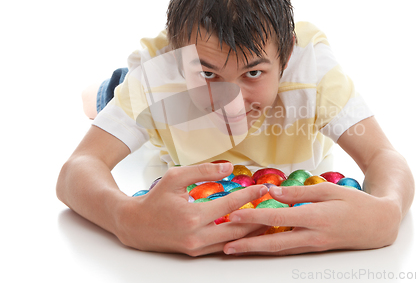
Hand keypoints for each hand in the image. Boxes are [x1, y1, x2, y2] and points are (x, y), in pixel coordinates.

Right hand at [114, 162, 268, 255]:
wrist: (136, 225)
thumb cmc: (155, 199)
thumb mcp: (176, 177)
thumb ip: (203, 171)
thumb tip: (229, 167)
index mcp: (192, 216)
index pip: (230, 205)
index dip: (249, 195)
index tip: (264, 188)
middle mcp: (196, 236)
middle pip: (237, 228)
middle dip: (258, 216)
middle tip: (273, 205)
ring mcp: (197, 248)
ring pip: (233, 241)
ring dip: (252, 231)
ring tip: (268, 219)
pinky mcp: (196, 253)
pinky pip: (223, 246)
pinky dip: (238, 238)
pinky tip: (249, 230)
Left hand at [223, 182, 401, 255]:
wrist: (380, 224)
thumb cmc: (356, 202)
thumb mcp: (328, 190)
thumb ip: (299, 193)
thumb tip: (272, 192)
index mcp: (315, 217)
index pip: (277, 217)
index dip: (253, 217)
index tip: (233, 215)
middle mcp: (313, 236)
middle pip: (274, 243)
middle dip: (248, 245)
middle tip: (225, 246)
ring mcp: (315, 245)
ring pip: (280, 250)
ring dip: (256, 250)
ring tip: (235, 248)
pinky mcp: (316, 249)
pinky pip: (290, 249)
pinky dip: (272, 248)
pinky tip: (259, 246)